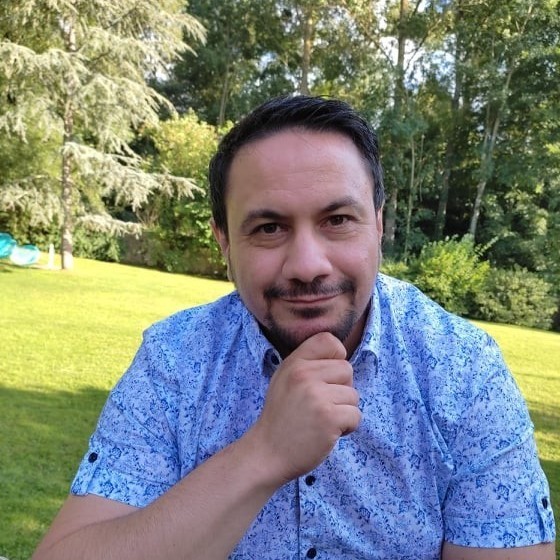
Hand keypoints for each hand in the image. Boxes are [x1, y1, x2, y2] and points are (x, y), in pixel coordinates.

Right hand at [247, 332, 360, 485]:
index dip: (336, 357)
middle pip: (347, 369)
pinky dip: (347, 427)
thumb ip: (308, 364)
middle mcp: (304, 375)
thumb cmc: (281, 417)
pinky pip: (356, 415)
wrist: (266, 453)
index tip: (327, 377)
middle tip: (321, 406)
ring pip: (354, 395)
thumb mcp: (285, 380)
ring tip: (322, 420)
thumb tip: (341, 355)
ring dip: (344, 411)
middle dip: (341, 389)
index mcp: (294, 363)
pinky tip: (327, 432)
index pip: (329, 340)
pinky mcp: (329, 417)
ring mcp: (317, 396)